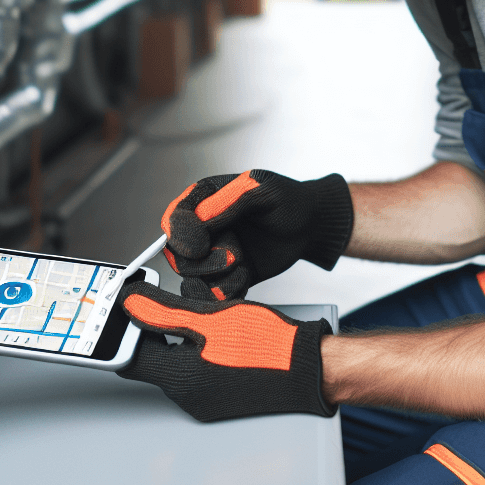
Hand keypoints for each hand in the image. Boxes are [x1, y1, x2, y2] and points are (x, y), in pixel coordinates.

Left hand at [116, 281, 335, 421]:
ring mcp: (206, 400)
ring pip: (175, 363)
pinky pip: (196, 371)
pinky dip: (197, 350)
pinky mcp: (222, 397)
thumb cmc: (268, 345)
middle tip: (165, 302)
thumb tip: (132, 304)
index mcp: (179, 379)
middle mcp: (188, 397)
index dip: (125, 329)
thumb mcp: (211, 318)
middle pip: (152, 360)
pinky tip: (216, 332)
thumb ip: (165, 312)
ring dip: (178, 338)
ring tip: (199, 312)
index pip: (128, 357)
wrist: (310, 368)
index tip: (132, 305)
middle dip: (154, 330)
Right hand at [160, 169, 352, 300]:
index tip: (202, 243)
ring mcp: (213, 255)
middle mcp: (203, 230)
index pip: (173, 220)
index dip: (181, 235)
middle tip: (235, 256)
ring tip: (243, 265)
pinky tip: (245, 278)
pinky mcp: (227, 277)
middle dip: (203, 262)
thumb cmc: (288, 200)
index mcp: (204, 201)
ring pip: (192, 279)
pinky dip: (227, 292)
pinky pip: (213, 295)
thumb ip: (229, 201)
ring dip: (216, 278)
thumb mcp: (261, 189)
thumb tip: (199, 218)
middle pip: (177, 255)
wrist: (310, 225)